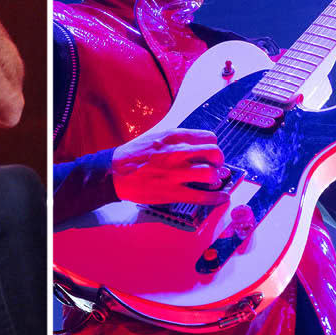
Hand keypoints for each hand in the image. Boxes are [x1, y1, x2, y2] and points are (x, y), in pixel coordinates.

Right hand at [112, 128, 230, 205]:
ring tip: (210, 181)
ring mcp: (176, 174)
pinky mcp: (173, 193)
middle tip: (214, 166)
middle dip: (218, 160)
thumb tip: (198, 143)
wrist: (114, 172)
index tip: (209, 153)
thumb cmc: (135, 154)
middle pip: (215, 153)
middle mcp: (178, 153)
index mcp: (175, 137)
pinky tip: (222, 197)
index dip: (212, 146)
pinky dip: (216, 198)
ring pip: (211, 174)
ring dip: (215, 178)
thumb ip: (178, 139)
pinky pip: (202, 197)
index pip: (209, 137)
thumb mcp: (157, 136)